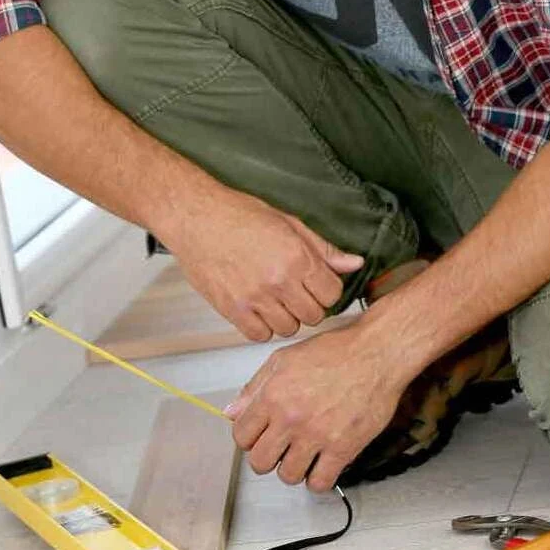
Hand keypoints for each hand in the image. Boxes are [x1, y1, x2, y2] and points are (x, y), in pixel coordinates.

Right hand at [165, 189, 363, 341]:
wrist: (195, 217)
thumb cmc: (238, 214)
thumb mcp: (288, 223)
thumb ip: (323, 249)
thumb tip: (354, 264)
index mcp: (297, 258)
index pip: (332, 293)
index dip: (327, 288)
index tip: (316, 283)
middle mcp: (278, 281)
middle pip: (314, 315)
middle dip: (309, 304)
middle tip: (296, 290)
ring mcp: (254, 298)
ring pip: (289, 328)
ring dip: (287, 316)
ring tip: (275, 298)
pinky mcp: (232, 309)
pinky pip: (260, 335)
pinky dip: (262, 326)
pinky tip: (258, 307)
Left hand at [224, 323, 413, 491]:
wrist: (376, 353)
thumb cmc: (334, 351)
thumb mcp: (284, 359)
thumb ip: (255, 387)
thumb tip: (231, 412)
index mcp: (273, 395)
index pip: (241, 436)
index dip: (249, 438)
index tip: (261, 435)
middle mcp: (291, 418)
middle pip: (260, 462)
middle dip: (267, 457)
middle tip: (280, 447)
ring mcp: (317, 435)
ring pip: (288, 476)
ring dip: (293, 468)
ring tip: (303, 453)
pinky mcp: (343, 448)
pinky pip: (320, 483)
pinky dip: (318, 479)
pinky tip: (322, 463)